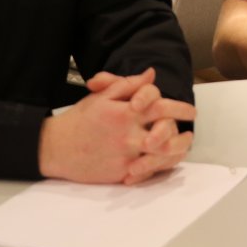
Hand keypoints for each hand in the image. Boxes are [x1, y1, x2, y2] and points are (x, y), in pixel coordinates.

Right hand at [39, 68, 194, 184]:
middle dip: (183, 130)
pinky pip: (148, 171)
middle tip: (191, 128)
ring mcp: (125, 154)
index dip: (179, 106)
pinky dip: (160, 166)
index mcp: (124, 111)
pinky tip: (166, 160)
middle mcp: (128, 133)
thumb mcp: (101, 96)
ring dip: (178, 149)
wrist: (55, 147)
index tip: (190, 110)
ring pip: (162, 154)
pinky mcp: (121, 172)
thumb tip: (151, 74)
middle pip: (166, 130)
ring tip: (184, 144)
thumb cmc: (80, 119)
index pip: (160, 105)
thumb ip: (128, 84)